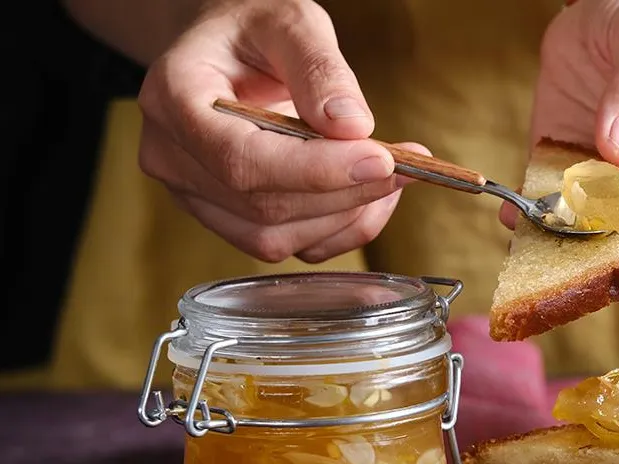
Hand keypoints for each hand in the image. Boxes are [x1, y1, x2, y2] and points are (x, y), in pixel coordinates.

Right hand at [137, 0, 423, 262]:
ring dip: (347, 215)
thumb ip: (319, 68)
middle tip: (406, 164)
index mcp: (174, 97)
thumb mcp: (290, 22)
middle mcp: (171, 155)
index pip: (240, 159)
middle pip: (263, 206)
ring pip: (274, 238)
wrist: (230, 48)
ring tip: (394, 174)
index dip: (314, 170)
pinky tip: (370, 194)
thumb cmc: (254, 29)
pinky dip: (340, 229)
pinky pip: (288, 246)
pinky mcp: (227, 218)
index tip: (381, 159)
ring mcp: (193, 194)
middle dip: (345, 192)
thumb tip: (351, 125)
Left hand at [503, 0, 618, 226]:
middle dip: (613, 251)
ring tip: (537, 238)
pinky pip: (553, 195)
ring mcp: (611, 171)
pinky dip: (532, 211)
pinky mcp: (570, 159)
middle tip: (576, 244)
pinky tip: (514, 216)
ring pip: (595, 226)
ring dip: (567, 238)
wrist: (611, 1)